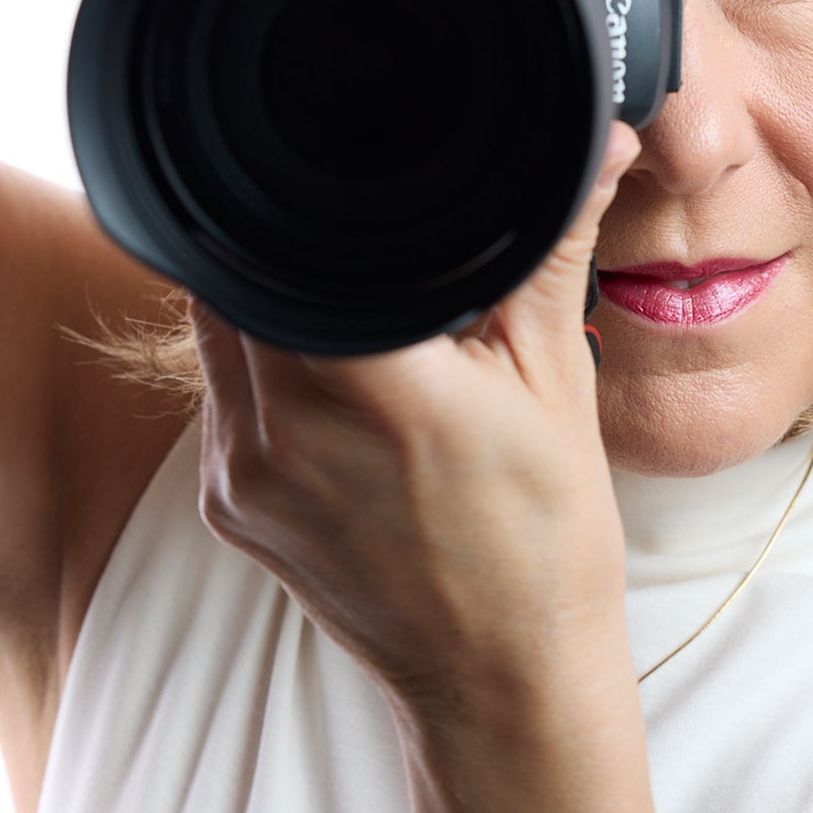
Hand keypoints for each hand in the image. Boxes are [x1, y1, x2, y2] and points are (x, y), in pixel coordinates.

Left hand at [190, 126, 664, 812]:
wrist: (501, 674)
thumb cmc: (542, 536)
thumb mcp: (557, 376)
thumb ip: (550, 245)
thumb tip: (597, 138)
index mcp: (364, 382)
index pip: (280, 237)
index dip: (306, 193)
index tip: (350, 175)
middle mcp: (276, 426)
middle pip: (232, 279)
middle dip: (291, 245)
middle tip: (363, 233)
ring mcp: (238, 474)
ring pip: (216, 338)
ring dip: (268, 305)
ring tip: (352, 303)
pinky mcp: (227, 507)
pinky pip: (222, 402)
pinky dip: (266, 371)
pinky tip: (337, 379)